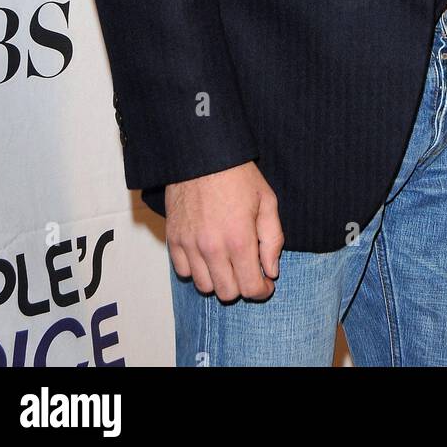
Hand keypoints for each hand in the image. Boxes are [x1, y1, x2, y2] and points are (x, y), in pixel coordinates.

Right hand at [165, 161, 283, 300]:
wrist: (203, 153)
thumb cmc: (238, 175)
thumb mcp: (267, 201)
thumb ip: (272, 240)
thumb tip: (270, 271)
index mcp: (239, 239)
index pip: (250, 288)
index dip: (262, 290)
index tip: (265, 283)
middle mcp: (212, 248)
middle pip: (227, 293)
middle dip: (242, 286)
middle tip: (247, 270)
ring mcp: (190, 245)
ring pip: (204, 286)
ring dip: (218, 280)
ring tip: (227, 262)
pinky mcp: (174, 238)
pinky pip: (183, 271)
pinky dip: (196, 269)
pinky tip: (206, 255)